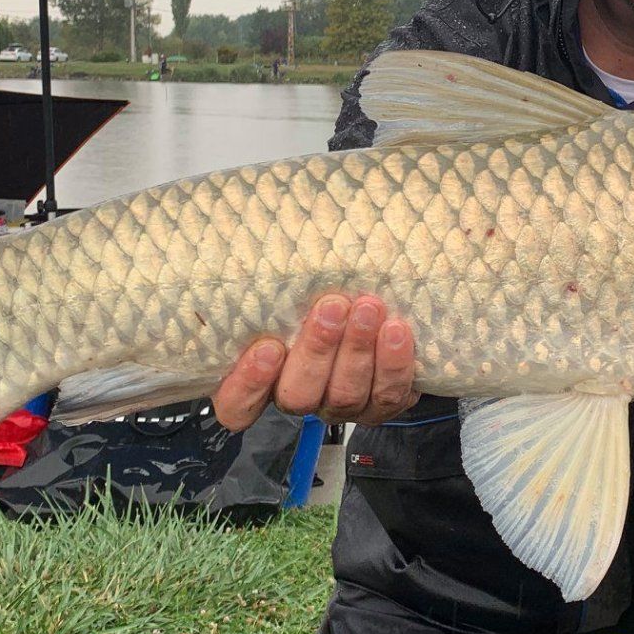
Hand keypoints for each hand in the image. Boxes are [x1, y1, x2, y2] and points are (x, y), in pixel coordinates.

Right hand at [210, 292, 419, 432]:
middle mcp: (299, 395)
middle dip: (317, 350)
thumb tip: (259, 227)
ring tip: (369, 309)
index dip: (247, 385)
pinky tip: (397, 330)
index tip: (266, 347)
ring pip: (344, 395)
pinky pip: (387, 396)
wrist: (377, 309)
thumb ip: (277, 279)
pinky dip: (393, 364)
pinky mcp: (381, 405)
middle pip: (298, 394)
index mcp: (262, 376)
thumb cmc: (321, 292)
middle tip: (333, 306)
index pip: (237, 404)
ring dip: (357, 350)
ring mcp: (340, 405)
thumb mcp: (293, 286)